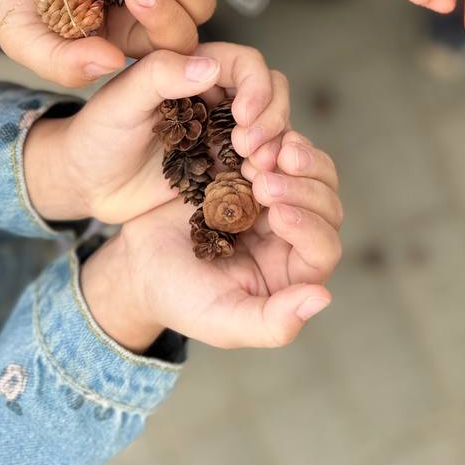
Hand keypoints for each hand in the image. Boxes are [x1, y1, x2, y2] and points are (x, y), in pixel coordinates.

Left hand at [23, 43, 290, 225]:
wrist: (85, 184)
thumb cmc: (95, 134)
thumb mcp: (121, 101)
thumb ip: (160, 76)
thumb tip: (209, 67)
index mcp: (195, 69)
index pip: (247, 64)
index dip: (256, 86)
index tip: (244, 115)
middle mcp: (217, 98)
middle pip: (271, 94)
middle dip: (271, 118)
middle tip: (247, 148)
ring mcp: (224, 134)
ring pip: (272, 130)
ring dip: (273, 147)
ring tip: (254, 170)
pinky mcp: (225, 169)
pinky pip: (260, 167)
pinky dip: (266, 174)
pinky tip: (254, 187)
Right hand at [81, 129, 341, 349]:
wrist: (138, 259)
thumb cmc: (179, 296)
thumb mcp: (221, 320)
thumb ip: (272, 324)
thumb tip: (323, 298)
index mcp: (293, 272)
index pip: (323, 248)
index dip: (309, 228)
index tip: (276, 214)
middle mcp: (294, 234)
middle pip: (327, 205)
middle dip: (302, 189)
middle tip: (263, 180)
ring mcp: (279, 197)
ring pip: (314, 172)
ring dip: (297, 160)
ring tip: (262, 156)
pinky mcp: (258, 169)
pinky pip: (281, 148)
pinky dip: (273, 140)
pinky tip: (249, 140)